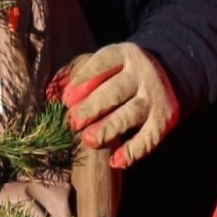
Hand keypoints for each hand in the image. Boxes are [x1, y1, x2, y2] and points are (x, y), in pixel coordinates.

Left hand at [62, 42, 181, 168]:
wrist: (167, 74)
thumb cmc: (120, 72)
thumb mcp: (104, 64)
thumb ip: (77, 74)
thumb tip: (50, 94)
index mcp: (124, 54)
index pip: (103, 63)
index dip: (84, 80)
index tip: (66, 99)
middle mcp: (141, 74)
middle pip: (116, 91)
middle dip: (93, 107)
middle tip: (73, 122)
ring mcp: (154, 98)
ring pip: (131, 113)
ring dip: (109, 128)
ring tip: (89, 141)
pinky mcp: (163, 120)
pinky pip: (148, 138)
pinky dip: (132, 151)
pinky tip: (115, 161)